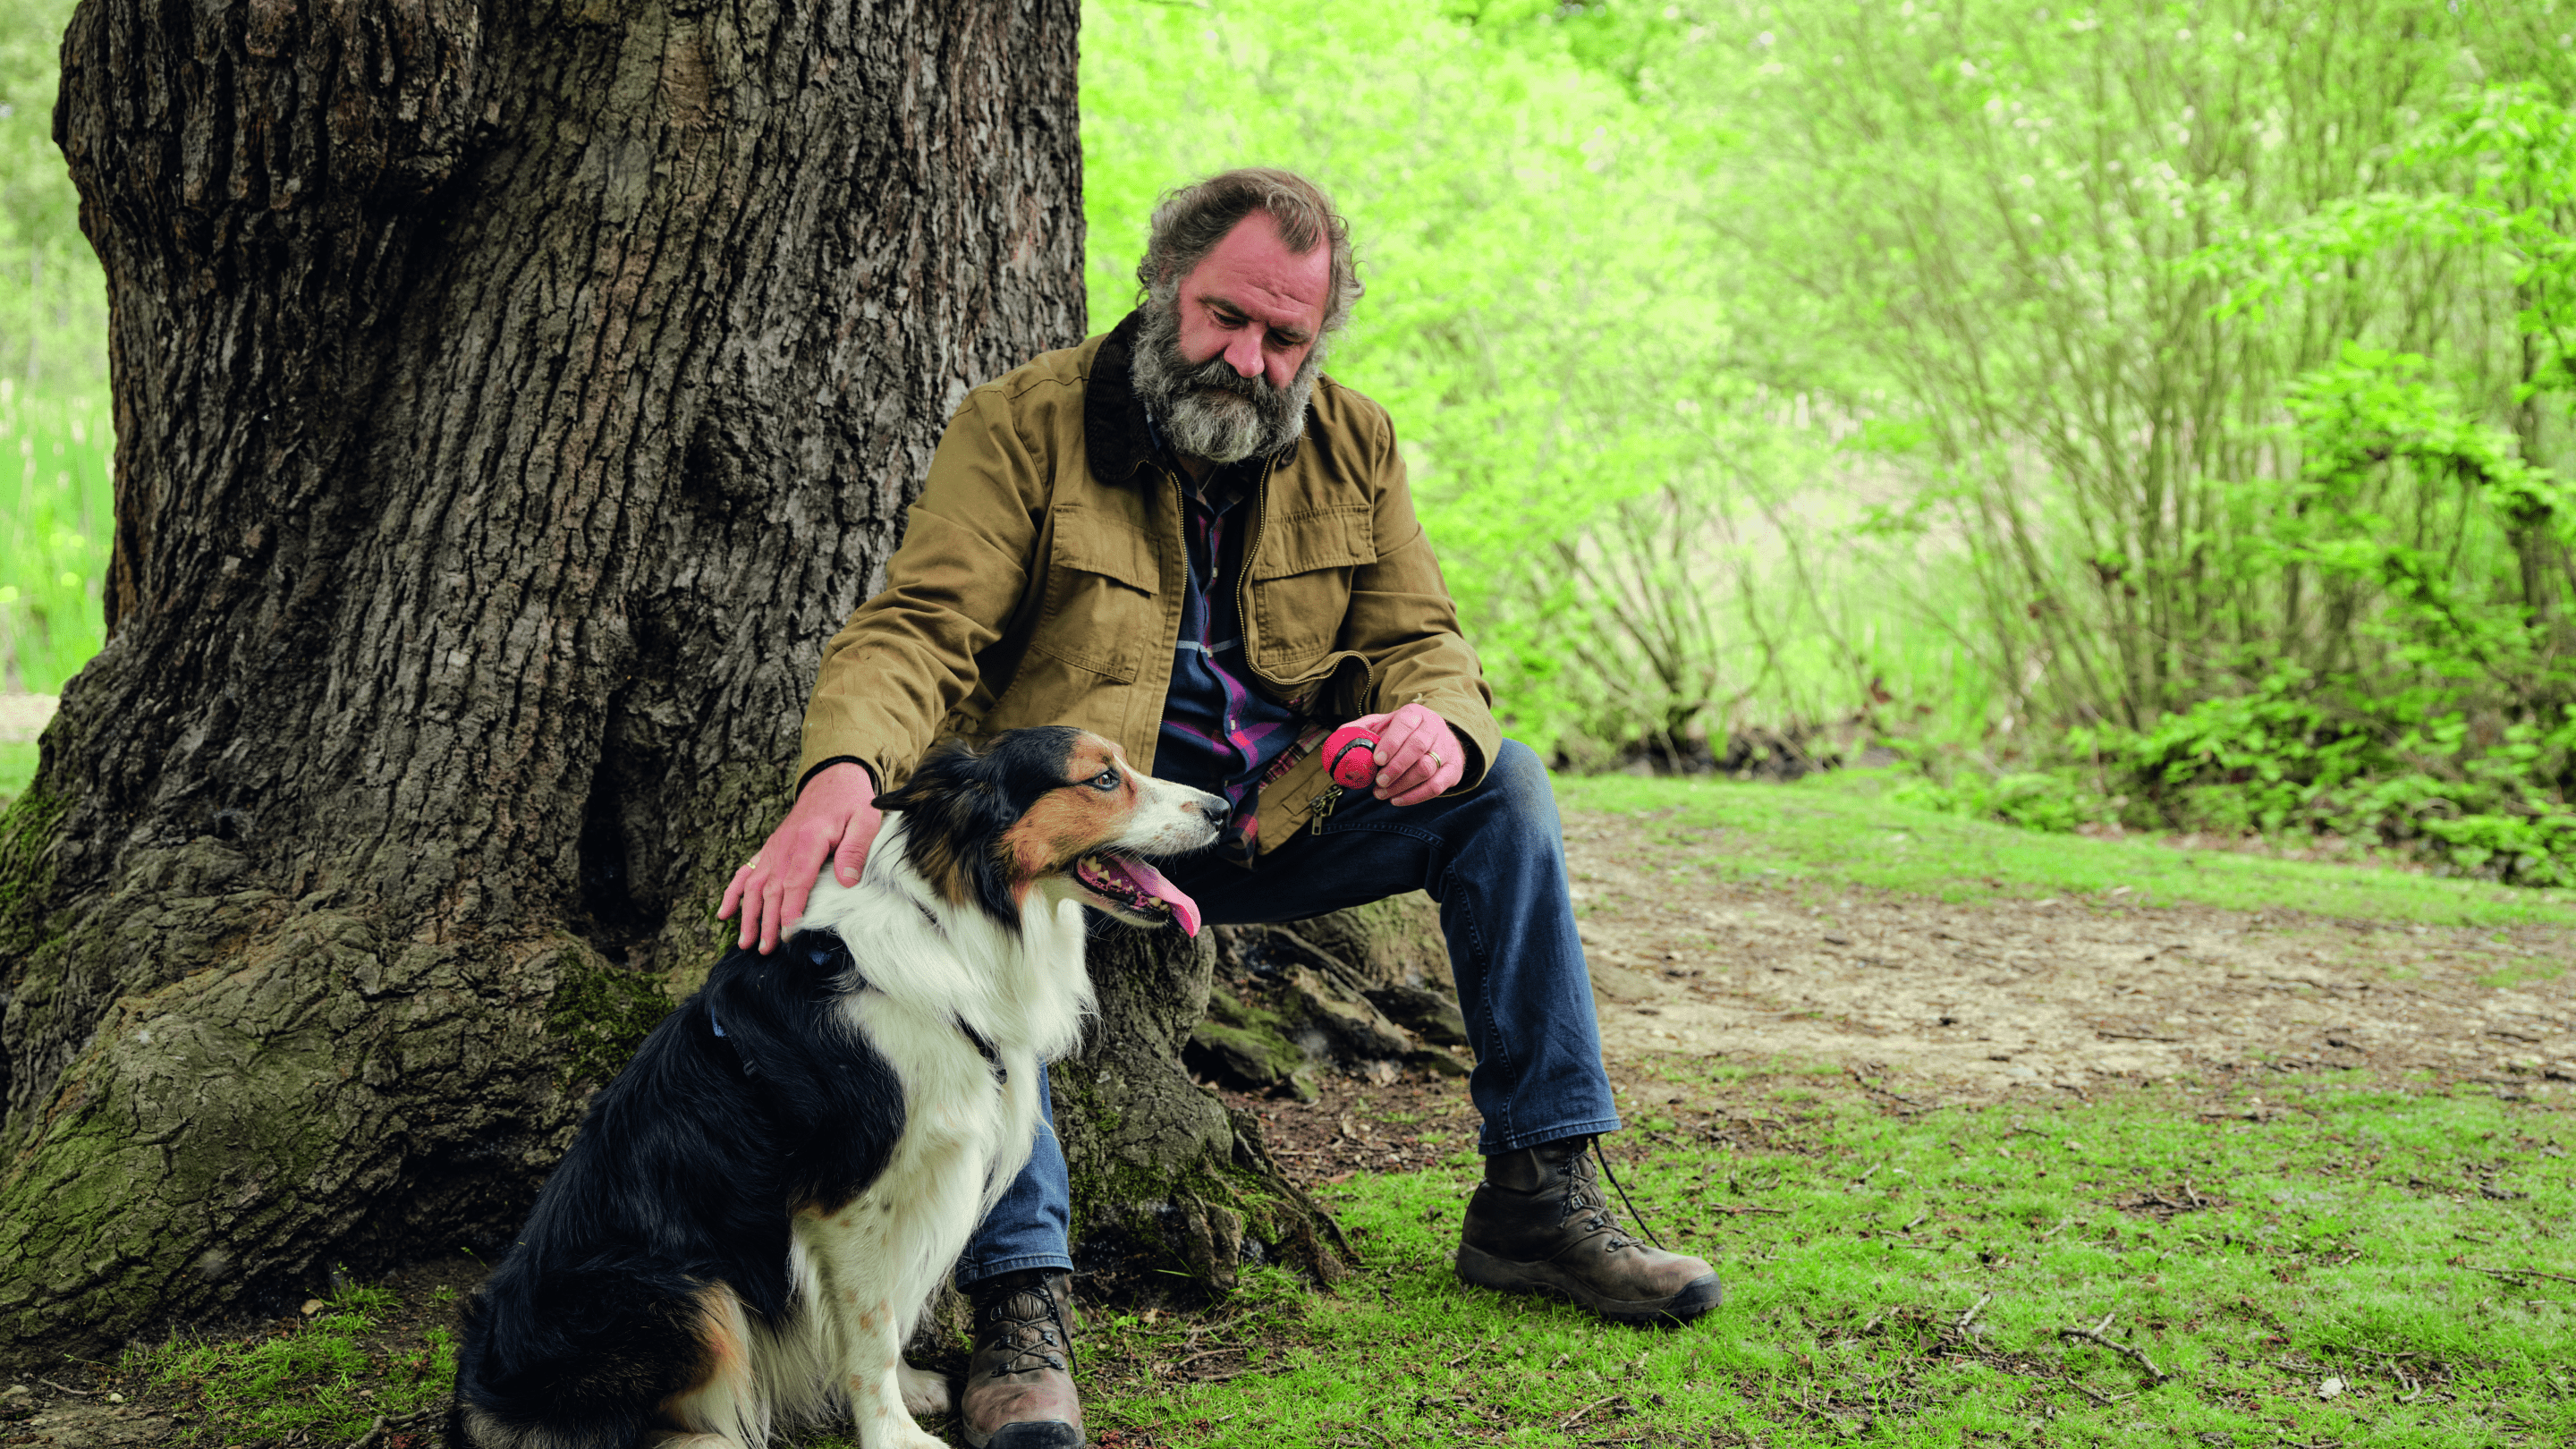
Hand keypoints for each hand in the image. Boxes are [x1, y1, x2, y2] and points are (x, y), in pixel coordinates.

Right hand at [717, 761, 881, 953]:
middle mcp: (785, 845)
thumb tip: (847, 882)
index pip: (796, 882)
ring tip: (745, 942)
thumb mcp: (865, 820)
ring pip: (753, 885)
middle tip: (765, 949)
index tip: (787, 934)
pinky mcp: (769, 849)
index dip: (789, 910)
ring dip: (747, 914)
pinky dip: (732, 893)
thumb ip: (856, 850)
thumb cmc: (851, 803)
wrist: (831, 780)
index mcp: (809, 840)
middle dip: (766, 922)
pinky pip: (745, 872)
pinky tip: (723, 913)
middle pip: (771, 890)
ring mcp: (773, 848)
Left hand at [1346, 703, 1464, 806]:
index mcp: (1415, 713)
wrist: (1437, 737)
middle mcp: (1434, 728)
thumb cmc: (1404, 732)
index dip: (1391, 742)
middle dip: (1396, 767)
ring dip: (1402, 785)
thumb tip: (1339, 738)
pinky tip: (1397, 800)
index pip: (1405, 723)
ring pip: (1428, 768)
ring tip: (1382, 794)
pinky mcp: (1454, 768)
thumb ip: (1361, 729)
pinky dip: (1415, 796)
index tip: (1377, 760)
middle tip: (1378, 782)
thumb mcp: (1384, 723)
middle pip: (1419, 747)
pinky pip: (1437, 786)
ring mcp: (1447, 748)